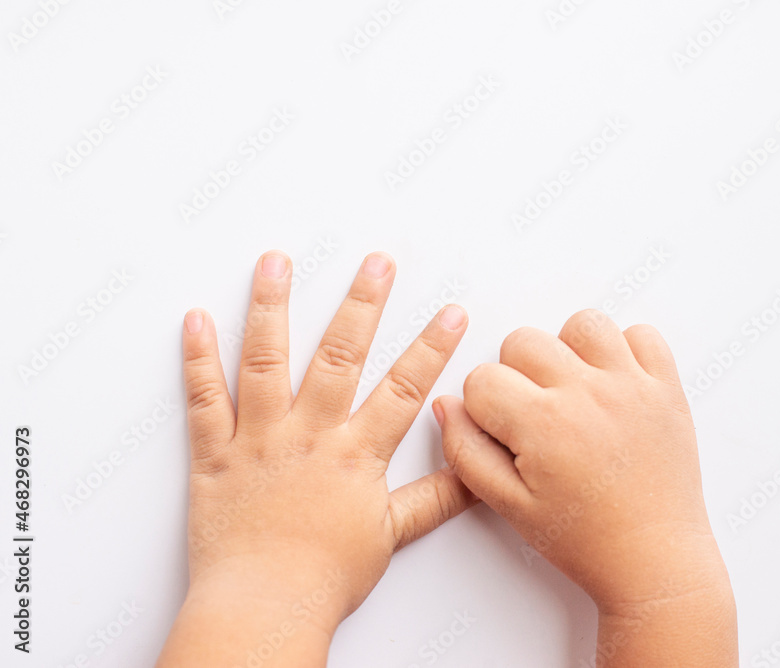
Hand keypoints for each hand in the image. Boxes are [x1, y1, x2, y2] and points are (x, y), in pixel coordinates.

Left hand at [158, 251, 476, 666]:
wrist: (263, 605)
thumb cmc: (324, 576)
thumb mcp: (391, 536)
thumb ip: (435, 499)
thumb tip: (476, 477)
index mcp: (354, 453)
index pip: (404, 388)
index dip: (432, 347)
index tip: (451, 311)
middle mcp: (309, 434)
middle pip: (340, 356)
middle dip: (363, 303)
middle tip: (377, 261)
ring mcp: (259, 438)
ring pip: (266, 360)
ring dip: (272, 306)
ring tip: (277, 262)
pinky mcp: (215, 453)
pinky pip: (203, 398)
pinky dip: (197, 357)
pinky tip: (196, 318)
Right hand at [434, 309, 736, 666]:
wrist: (653, 560)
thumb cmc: (585, 540)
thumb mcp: (508, 506)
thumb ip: (466, 452)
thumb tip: (448, 405)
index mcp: (542, 423)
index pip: (482, 377)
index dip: (482, 404)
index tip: (502, 428)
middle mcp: (586, 393)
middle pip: (525, 340)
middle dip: (517, 373)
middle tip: (535, 413)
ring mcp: (631, 385)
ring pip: (583, 324)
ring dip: (569, 348)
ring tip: (573, 388)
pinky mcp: (666, 387)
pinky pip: (642, 334)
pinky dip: (625, 350)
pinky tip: (613, 383)